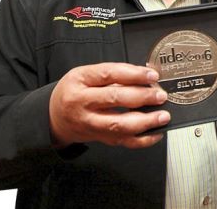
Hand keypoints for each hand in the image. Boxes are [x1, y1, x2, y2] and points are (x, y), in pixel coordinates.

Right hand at [49, 62, 169, 148]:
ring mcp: (89, 123)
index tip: (152, 75)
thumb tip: (146, 75)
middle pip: (115, 99)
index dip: (133, 74)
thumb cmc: (75, 91)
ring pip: (118, 125)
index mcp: (80, 80)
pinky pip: (122, 141)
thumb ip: (114, 73)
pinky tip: (156, 132)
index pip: (109, 74)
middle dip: (142, 97)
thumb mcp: (86, 75)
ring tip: (162, 116)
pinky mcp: (98, 138)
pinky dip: (142, 140)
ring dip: (145, 121)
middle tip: (160, 95)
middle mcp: (82, 102)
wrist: (54, 117)